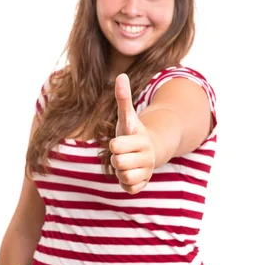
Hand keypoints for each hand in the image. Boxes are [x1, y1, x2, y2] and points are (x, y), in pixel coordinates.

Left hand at [110, 74, 154, 193]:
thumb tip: (121, 75)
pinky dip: (125, 183)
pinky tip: (129, 174)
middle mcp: (147, 157)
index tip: (119, 141)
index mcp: (141, 140)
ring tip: (126, 162)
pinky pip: (129, 189)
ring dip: (119, 171)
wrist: (151, 151)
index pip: (116, 146)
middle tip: (123, 153)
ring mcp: (147, 172)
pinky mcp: (144, 184)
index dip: (114, 145)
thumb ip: (123, 98)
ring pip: (123, 176)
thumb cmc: (133, 133)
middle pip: (117, 163)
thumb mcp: (127, 117)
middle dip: (115, 158)